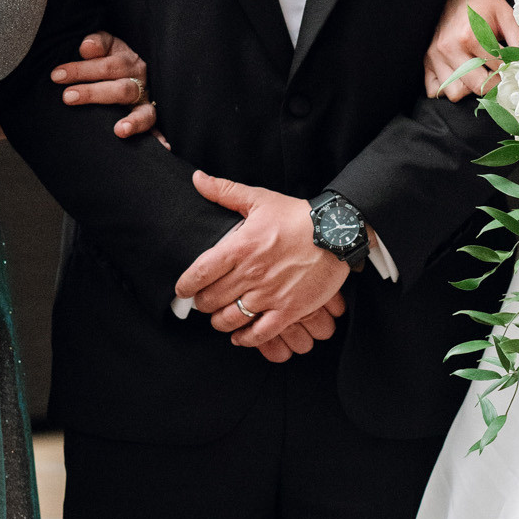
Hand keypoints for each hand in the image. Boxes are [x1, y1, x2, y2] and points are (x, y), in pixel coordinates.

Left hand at [51, 31, 156, 138]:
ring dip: (133, 122)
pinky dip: (159, 139)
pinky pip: (155, 130)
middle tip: (68, 97)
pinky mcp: (149, 119)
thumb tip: (86, 47)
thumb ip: (97, 42)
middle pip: (121, 89)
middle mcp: (140, 82)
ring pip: (143, 112)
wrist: (134, 68)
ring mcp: (146, 103)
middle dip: (94, 93)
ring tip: (120, 131)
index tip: (57, 76)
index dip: (81, 70)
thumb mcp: (107, 45)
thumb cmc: (112, 57)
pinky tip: (162, 148)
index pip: (106, 66)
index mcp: (128, 62)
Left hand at [175, 174, 349, 345]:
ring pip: (230, 319)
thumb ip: (224, 191)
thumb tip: (197, 179)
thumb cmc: (297, 216)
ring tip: (220, 317)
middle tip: (204, 301)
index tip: (182, 290)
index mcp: (240, 247)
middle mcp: (251, 274)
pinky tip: (240, 335)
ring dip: (219, 321)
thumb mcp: (259, 199)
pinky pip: (259, 333)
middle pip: (211, 300)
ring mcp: (270, 294)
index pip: (199, 273)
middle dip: (202, 304)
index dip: (185, 286)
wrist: (337, 232)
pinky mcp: (289, 310)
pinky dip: (245, 338)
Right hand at [425, 0, 518, 99]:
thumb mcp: (505, 13)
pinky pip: (434, 90)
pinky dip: (449, 88)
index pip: (498, 69)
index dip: (513, 72)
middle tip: (502, 77)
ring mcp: (435, 56)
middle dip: (495, 84)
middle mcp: (449, 48)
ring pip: (455, 93)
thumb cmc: (482, 2)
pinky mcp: (426, 61)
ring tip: (480, 75)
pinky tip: (461, 76)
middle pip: (478, 86)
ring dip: (470, 89)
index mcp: (470, 35)